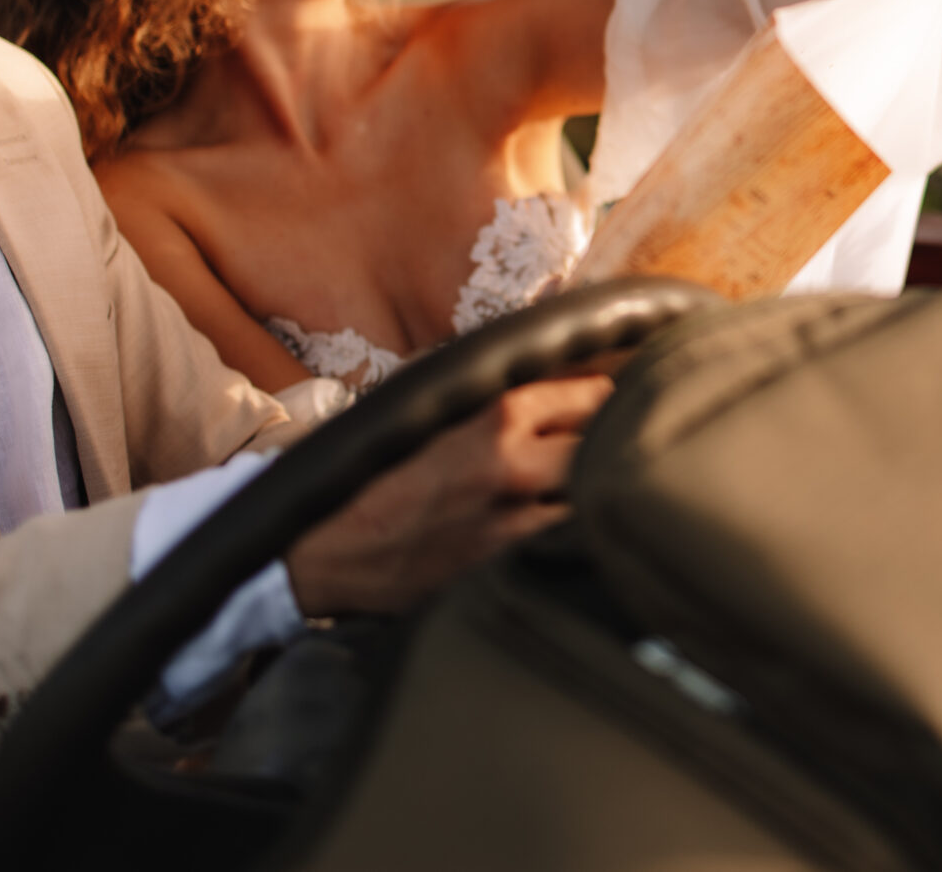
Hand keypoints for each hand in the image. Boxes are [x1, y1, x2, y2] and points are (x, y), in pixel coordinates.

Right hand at [282, 373, 611, 614]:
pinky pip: (567, 545)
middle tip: (616, 442)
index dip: (609, 397)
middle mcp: (516, 465)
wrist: (324, 546)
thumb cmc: (373, 469)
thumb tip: (543, 373)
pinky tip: (571, 530)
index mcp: (498, 414)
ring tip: (598, 486)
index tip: (617, 399)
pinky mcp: (508, 568)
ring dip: (599, 491)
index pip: (594, 393)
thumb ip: (484, 389)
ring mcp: (516, 522)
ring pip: (595, 500)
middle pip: (608, 446)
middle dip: (613, 442)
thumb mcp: (426, 406)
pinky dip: (576, 533)